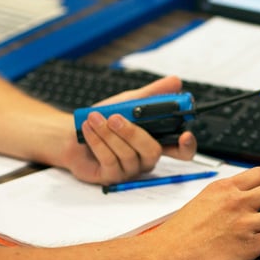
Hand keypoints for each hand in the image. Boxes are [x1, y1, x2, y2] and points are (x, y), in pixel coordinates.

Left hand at [63, 76, 196, 183]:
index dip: (187, 146)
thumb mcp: (129, 102)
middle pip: (153, 152)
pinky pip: (109, 160)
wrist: (71, 133)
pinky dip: (97, 141)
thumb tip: (176, 81)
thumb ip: (153, 94)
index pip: (181, 151)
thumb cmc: (104, 118)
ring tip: (95, 117)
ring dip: (109, 133)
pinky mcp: (110, 177)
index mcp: (157, 141)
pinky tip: (89, 128)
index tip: (184, 135)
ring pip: (128, 155)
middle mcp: (145, 159)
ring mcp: (129, 170)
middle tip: (116, 117)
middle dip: (134, 133)